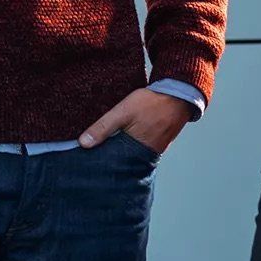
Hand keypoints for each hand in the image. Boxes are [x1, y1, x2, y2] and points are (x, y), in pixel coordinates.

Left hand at [79, 87, 193, 153]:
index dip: (101, 164)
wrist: (177, 95)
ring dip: (121, 152)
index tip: (88, 163)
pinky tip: (124, 139)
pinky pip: (141, 149)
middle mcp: (146, 156)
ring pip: (131, 156)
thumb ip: (103, 127)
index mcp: (135, 151)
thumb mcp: (122, 112)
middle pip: (122, 162)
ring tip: (106, 148)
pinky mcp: (158, 143)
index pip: (113, 164)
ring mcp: (154, 150)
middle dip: (110, 160)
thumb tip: (83, 144)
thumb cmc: (150, 103)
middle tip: (94, 158)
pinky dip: (131, 146)